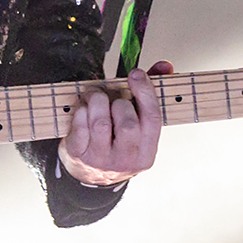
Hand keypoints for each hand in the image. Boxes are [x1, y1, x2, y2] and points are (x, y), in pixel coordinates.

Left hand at [58, 60, 173, 187]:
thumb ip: (149, 94)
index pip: (152, 119)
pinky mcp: (78, 155)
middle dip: (119, 102)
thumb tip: (164, 66)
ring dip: (97, 101)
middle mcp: (126, 160)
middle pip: (128, 123)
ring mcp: (101, 160)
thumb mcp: (137, 127)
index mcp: (146, 153)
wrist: (90, 177)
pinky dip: (81, 110)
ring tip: (96, 98)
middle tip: (112, 98)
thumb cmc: (117, 144)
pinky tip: (84, 110)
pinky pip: (80, 126)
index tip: (136, 74)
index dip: (145, 92)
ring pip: (101, 122)